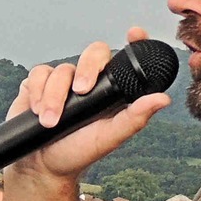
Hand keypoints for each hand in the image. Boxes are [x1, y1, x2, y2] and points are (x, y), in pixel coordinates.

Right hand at [6, 25, 169, 182]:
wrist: (42, 166)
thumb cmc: (78, 153)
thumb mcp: (109, 138)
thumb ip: (134, 118)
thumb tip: (163, 99)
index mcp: (113, 90)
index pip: (126, 60)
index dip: (134, 43)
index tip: (135, 34)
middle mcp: (90, 81)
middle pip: (94, 53)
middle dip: (87, 69)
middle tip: (81, 91)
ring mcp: (64, 81)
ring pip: (62, 69)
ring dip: (55, 96)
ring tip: (51, 122)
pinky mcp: (40, 84)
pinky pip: (39, 74)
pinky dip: (37, 92)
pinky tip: (37, 110)